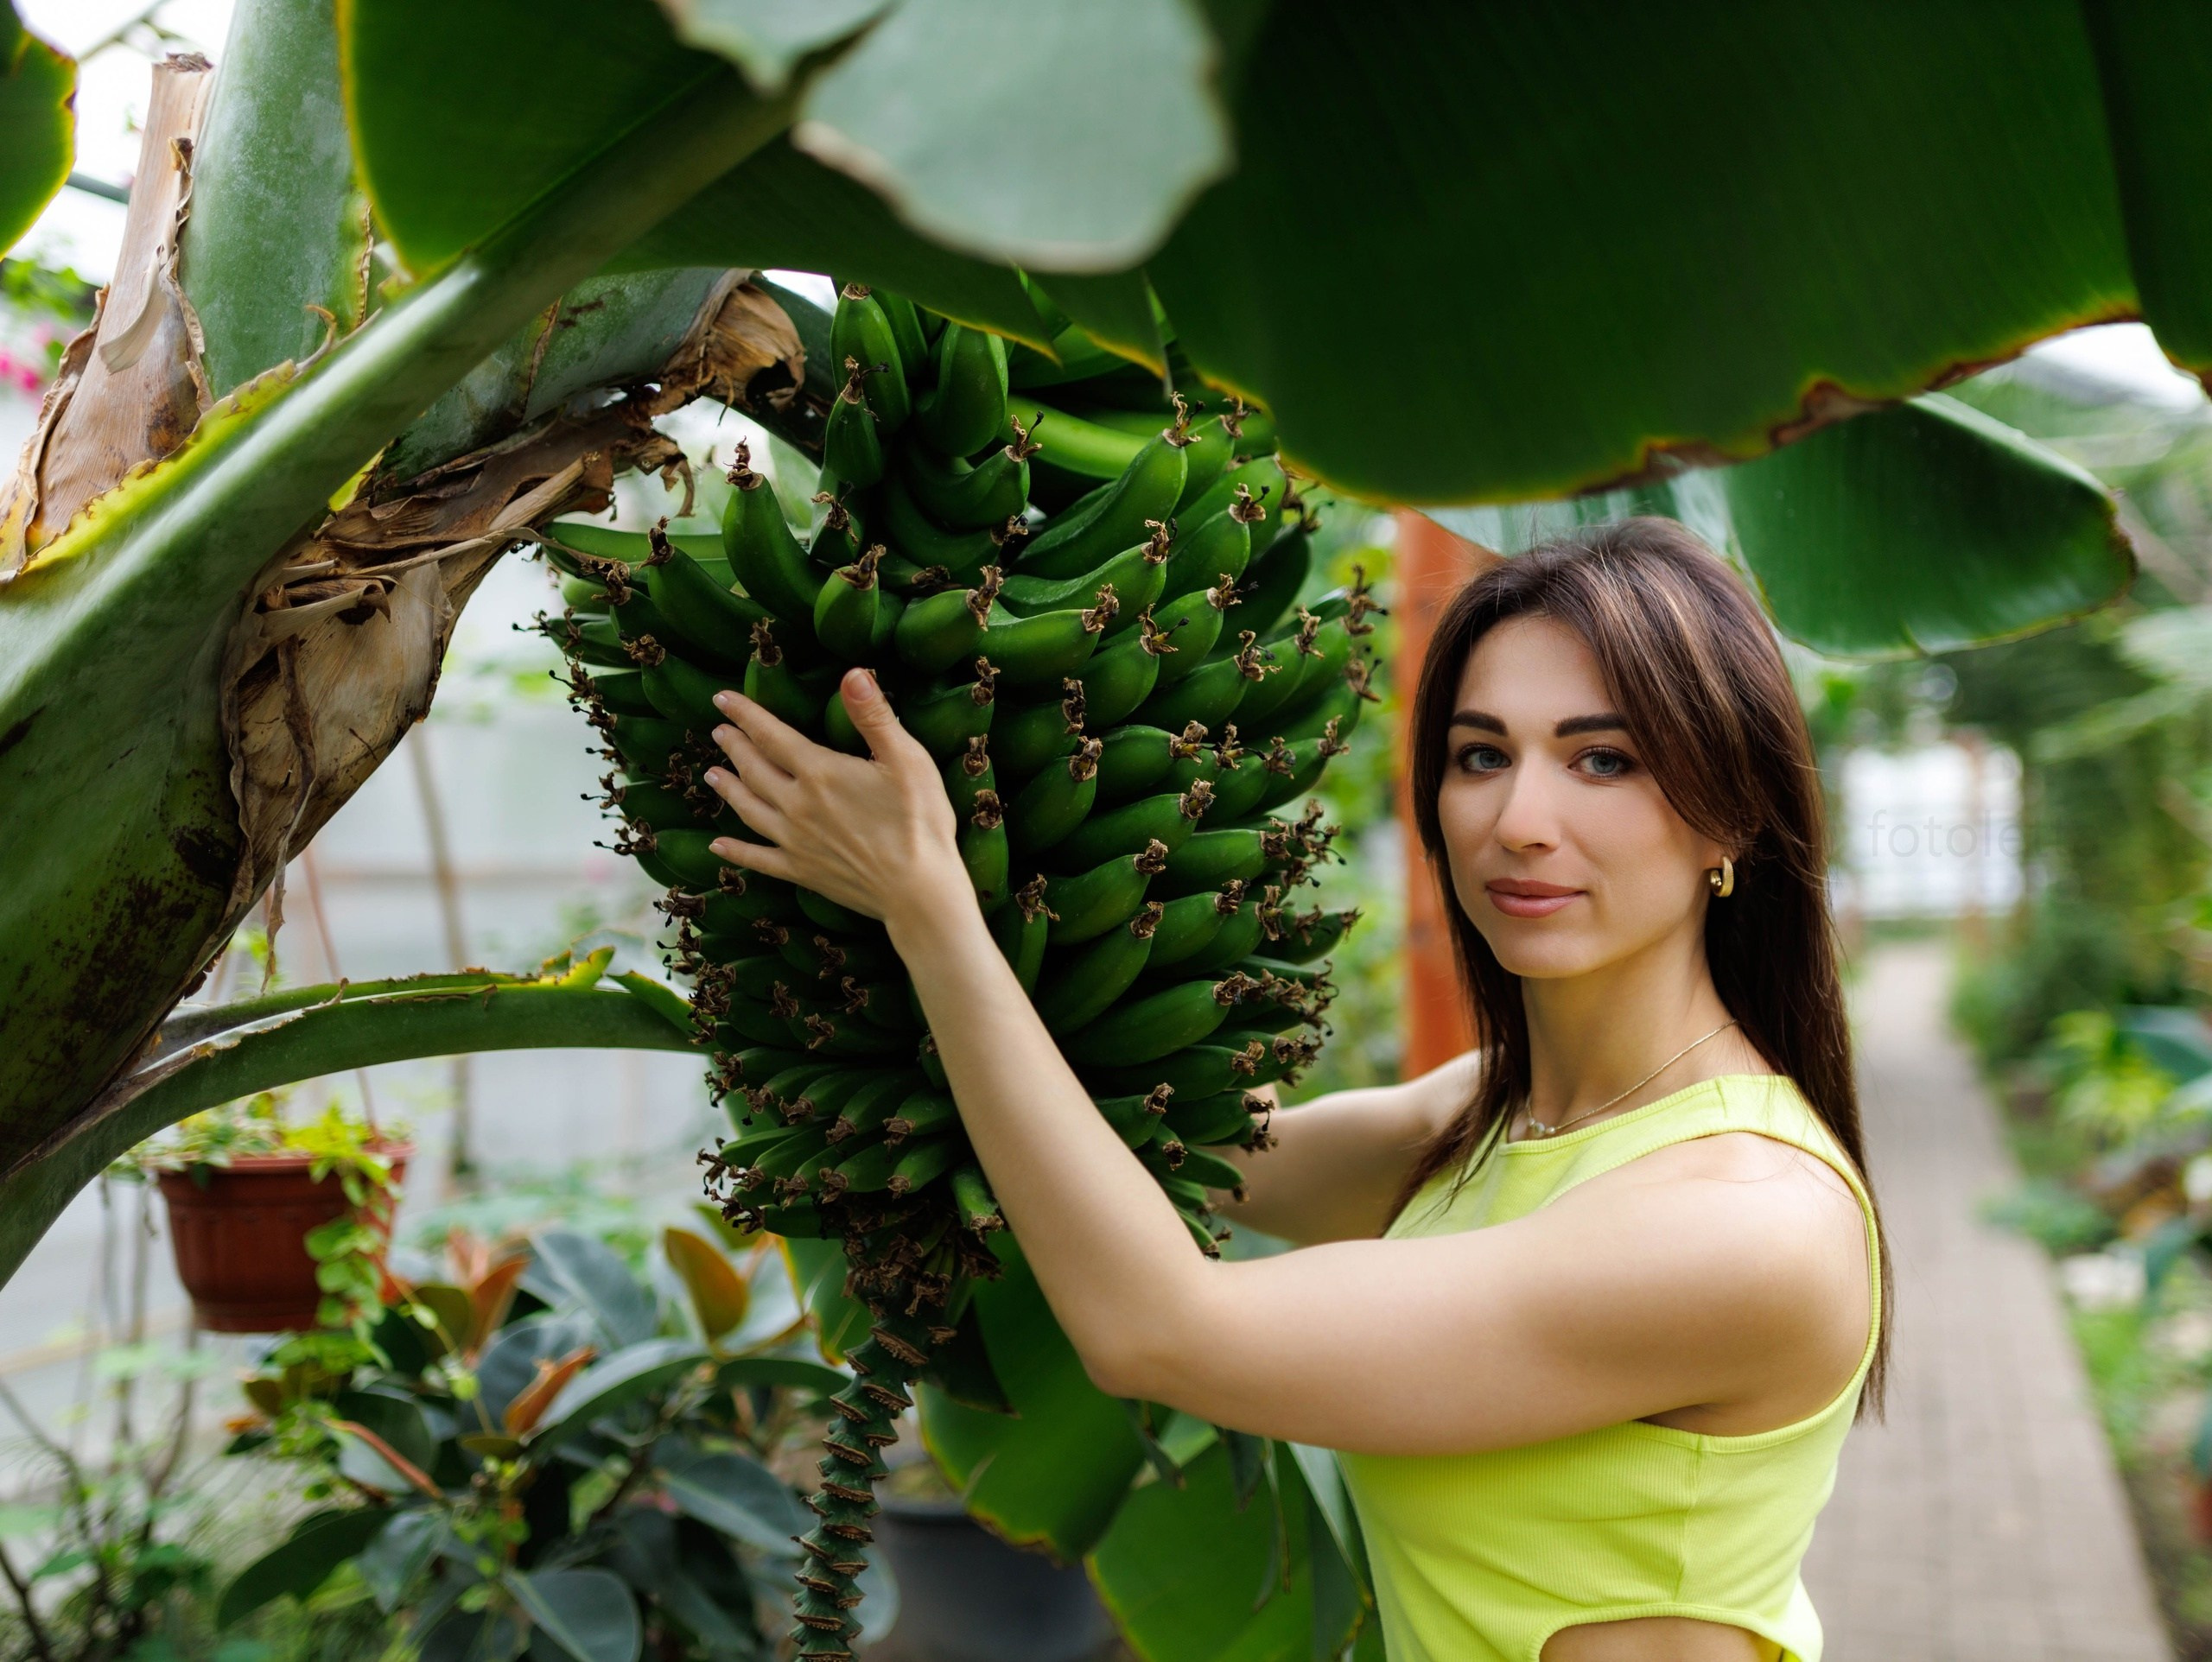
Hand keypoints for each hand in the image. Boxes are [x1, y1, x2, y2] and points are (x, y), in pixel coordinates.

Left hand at [702, 667, 967, 928]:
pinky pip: (758, 859)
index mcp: (819, 773)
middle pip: (755, 770)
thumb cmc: (919, 822)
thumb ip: (874, 716)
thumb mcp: (906, 760)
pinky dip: (736, 851)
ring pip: (749, 810)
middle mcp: (797, 806)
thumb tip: (852, 674)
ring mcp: (795, 842)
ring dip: (729, 790)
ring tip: (712, 774)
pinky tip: (718, 844)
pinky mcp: (802, 872)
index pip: (771, 735)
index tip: (722, 699)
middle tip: (719, 732)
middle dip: (735, 747)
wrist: (919, 892)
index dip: (745, 714)